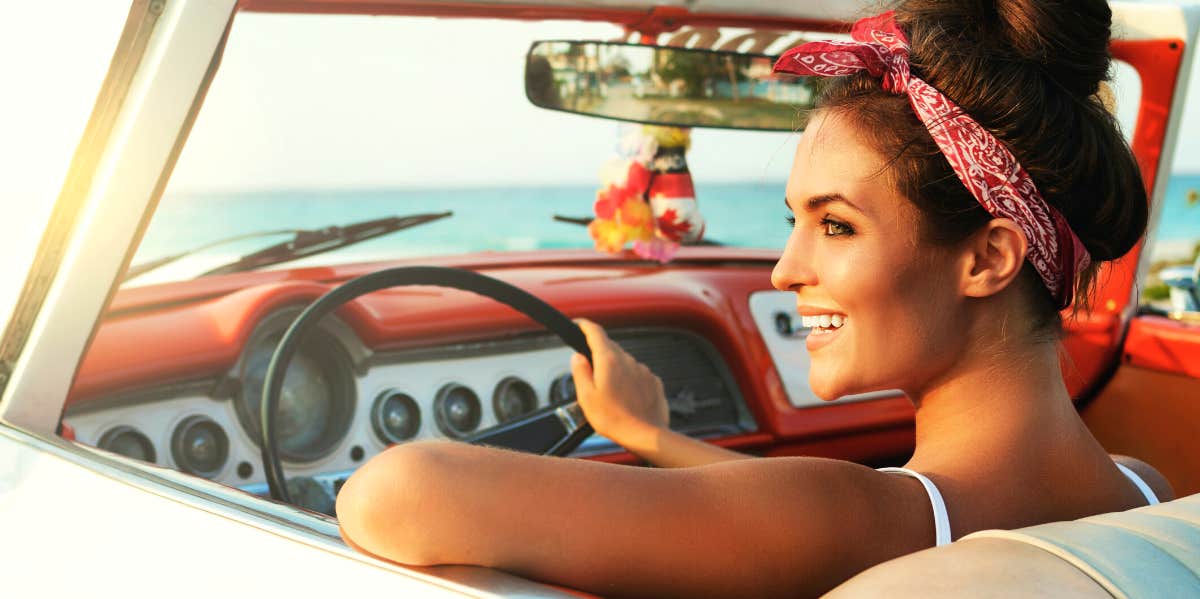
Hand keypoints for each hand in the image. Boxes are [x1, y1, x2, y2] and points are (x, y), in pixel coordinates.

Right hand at [570, 319, 669, 446]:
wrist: (646, 435)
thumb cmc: (615, 419)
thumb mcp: (586, 398)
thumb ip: (580, 373)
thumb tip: (578, 358)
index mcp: (609, 361)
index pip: (596, 332)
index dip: (585, 326)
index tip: (579, 324)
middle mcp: (628, 360)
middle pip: (610, 347)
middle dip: (598, 353)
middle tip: (590, 371)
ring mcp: (643, 370)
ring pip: (624, 361)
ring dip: (615, 369)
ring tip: (609, 392)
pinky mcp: (653, 381)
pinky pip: (637, 374)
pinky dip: (629, 380)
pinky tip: (625, 397)